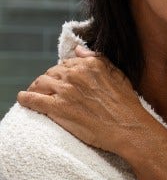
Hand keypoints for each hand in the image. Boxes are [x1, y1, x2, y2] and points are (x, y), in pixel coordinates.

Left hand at [17, 46, 150, 152]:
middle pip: (50, 73)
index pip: (65, 64)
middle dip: (48, 81)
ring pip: (39, 84)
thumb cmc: (127, 105)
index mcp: (90, 65)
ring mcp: (65, 91)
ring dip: (36, 89)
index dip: (62, 73)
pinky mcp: (58, 108)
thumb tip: (79, 50)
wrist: (129, 129)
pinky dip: (26, 98)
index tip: (62, 81)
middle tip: (50, 91)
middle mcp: (76, 75)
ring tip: (36, 95)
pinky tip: (24, 100)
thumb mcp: (119, 76)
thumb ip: (98, 59)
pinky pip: (33, 99)